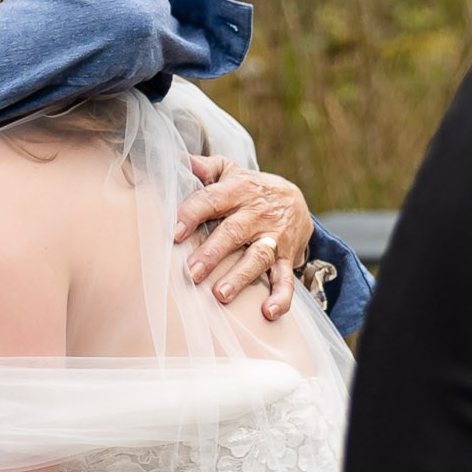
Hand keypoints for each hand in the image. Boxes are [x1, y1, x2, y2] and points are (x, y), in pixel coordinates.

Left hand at [178, 158, 315, 317]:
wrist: (297, 200)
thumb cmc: (249, 189)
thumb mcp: (230, 172)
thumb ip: (204, 167)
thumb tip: (175, 158)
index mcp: (238, 190)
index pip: (212, 200)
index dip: (193, 215)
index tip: (175, 233)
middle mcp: (257, 213)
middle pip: (234, 232)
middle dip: (213, 253)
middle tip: (191, 274)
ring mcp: (274, 236)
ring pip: (258, 257)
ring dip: (240, 277)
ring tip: (220, 295)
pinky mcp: (287, 257)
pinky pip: (286, 278)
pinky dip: (281, 297)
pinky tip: (268, 312)